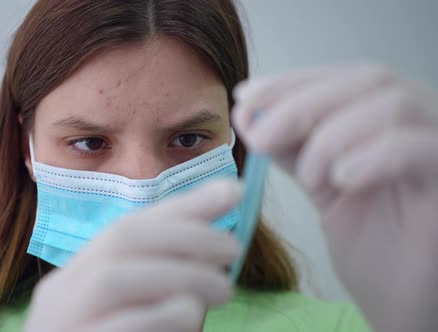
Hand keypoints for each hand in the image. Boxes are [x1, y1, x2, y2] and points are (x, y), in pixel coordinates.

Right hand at [24, 179, 241, 331]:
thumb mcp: (145, 315)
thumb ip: (173, 283)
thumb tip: (223, 234)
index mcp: (76, 280)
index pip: (128, 227)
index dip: (181, 207)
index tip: (231, 192)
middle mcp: (61, 295)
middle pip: (119, 240)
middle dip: (184, 235)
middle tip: (232, 250)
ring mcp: (62, 326)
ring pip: (115, 276)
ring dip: (179, 273)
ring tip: (222, 290)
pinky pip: (119, 325)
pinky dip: (160, 313)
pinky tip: (188, 315)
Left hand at [232, 64, 437, 331]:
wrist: (406, 302)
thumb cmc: (372, 247)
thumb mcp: (322, 186)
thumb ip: (293, 148)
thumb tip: (250, 116)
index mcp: (390, 120)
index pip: (343, 79)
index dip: (292, 82)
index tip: (246, 98)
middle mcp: (424, 123)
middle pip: (367, 81)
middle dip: (301, 104)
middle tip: (259, 137)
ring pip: (394, 106)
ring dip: (333, 136)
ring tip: (311, 176)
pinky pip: (419, 148)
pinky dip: (371, 156)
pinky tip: (342, 180)